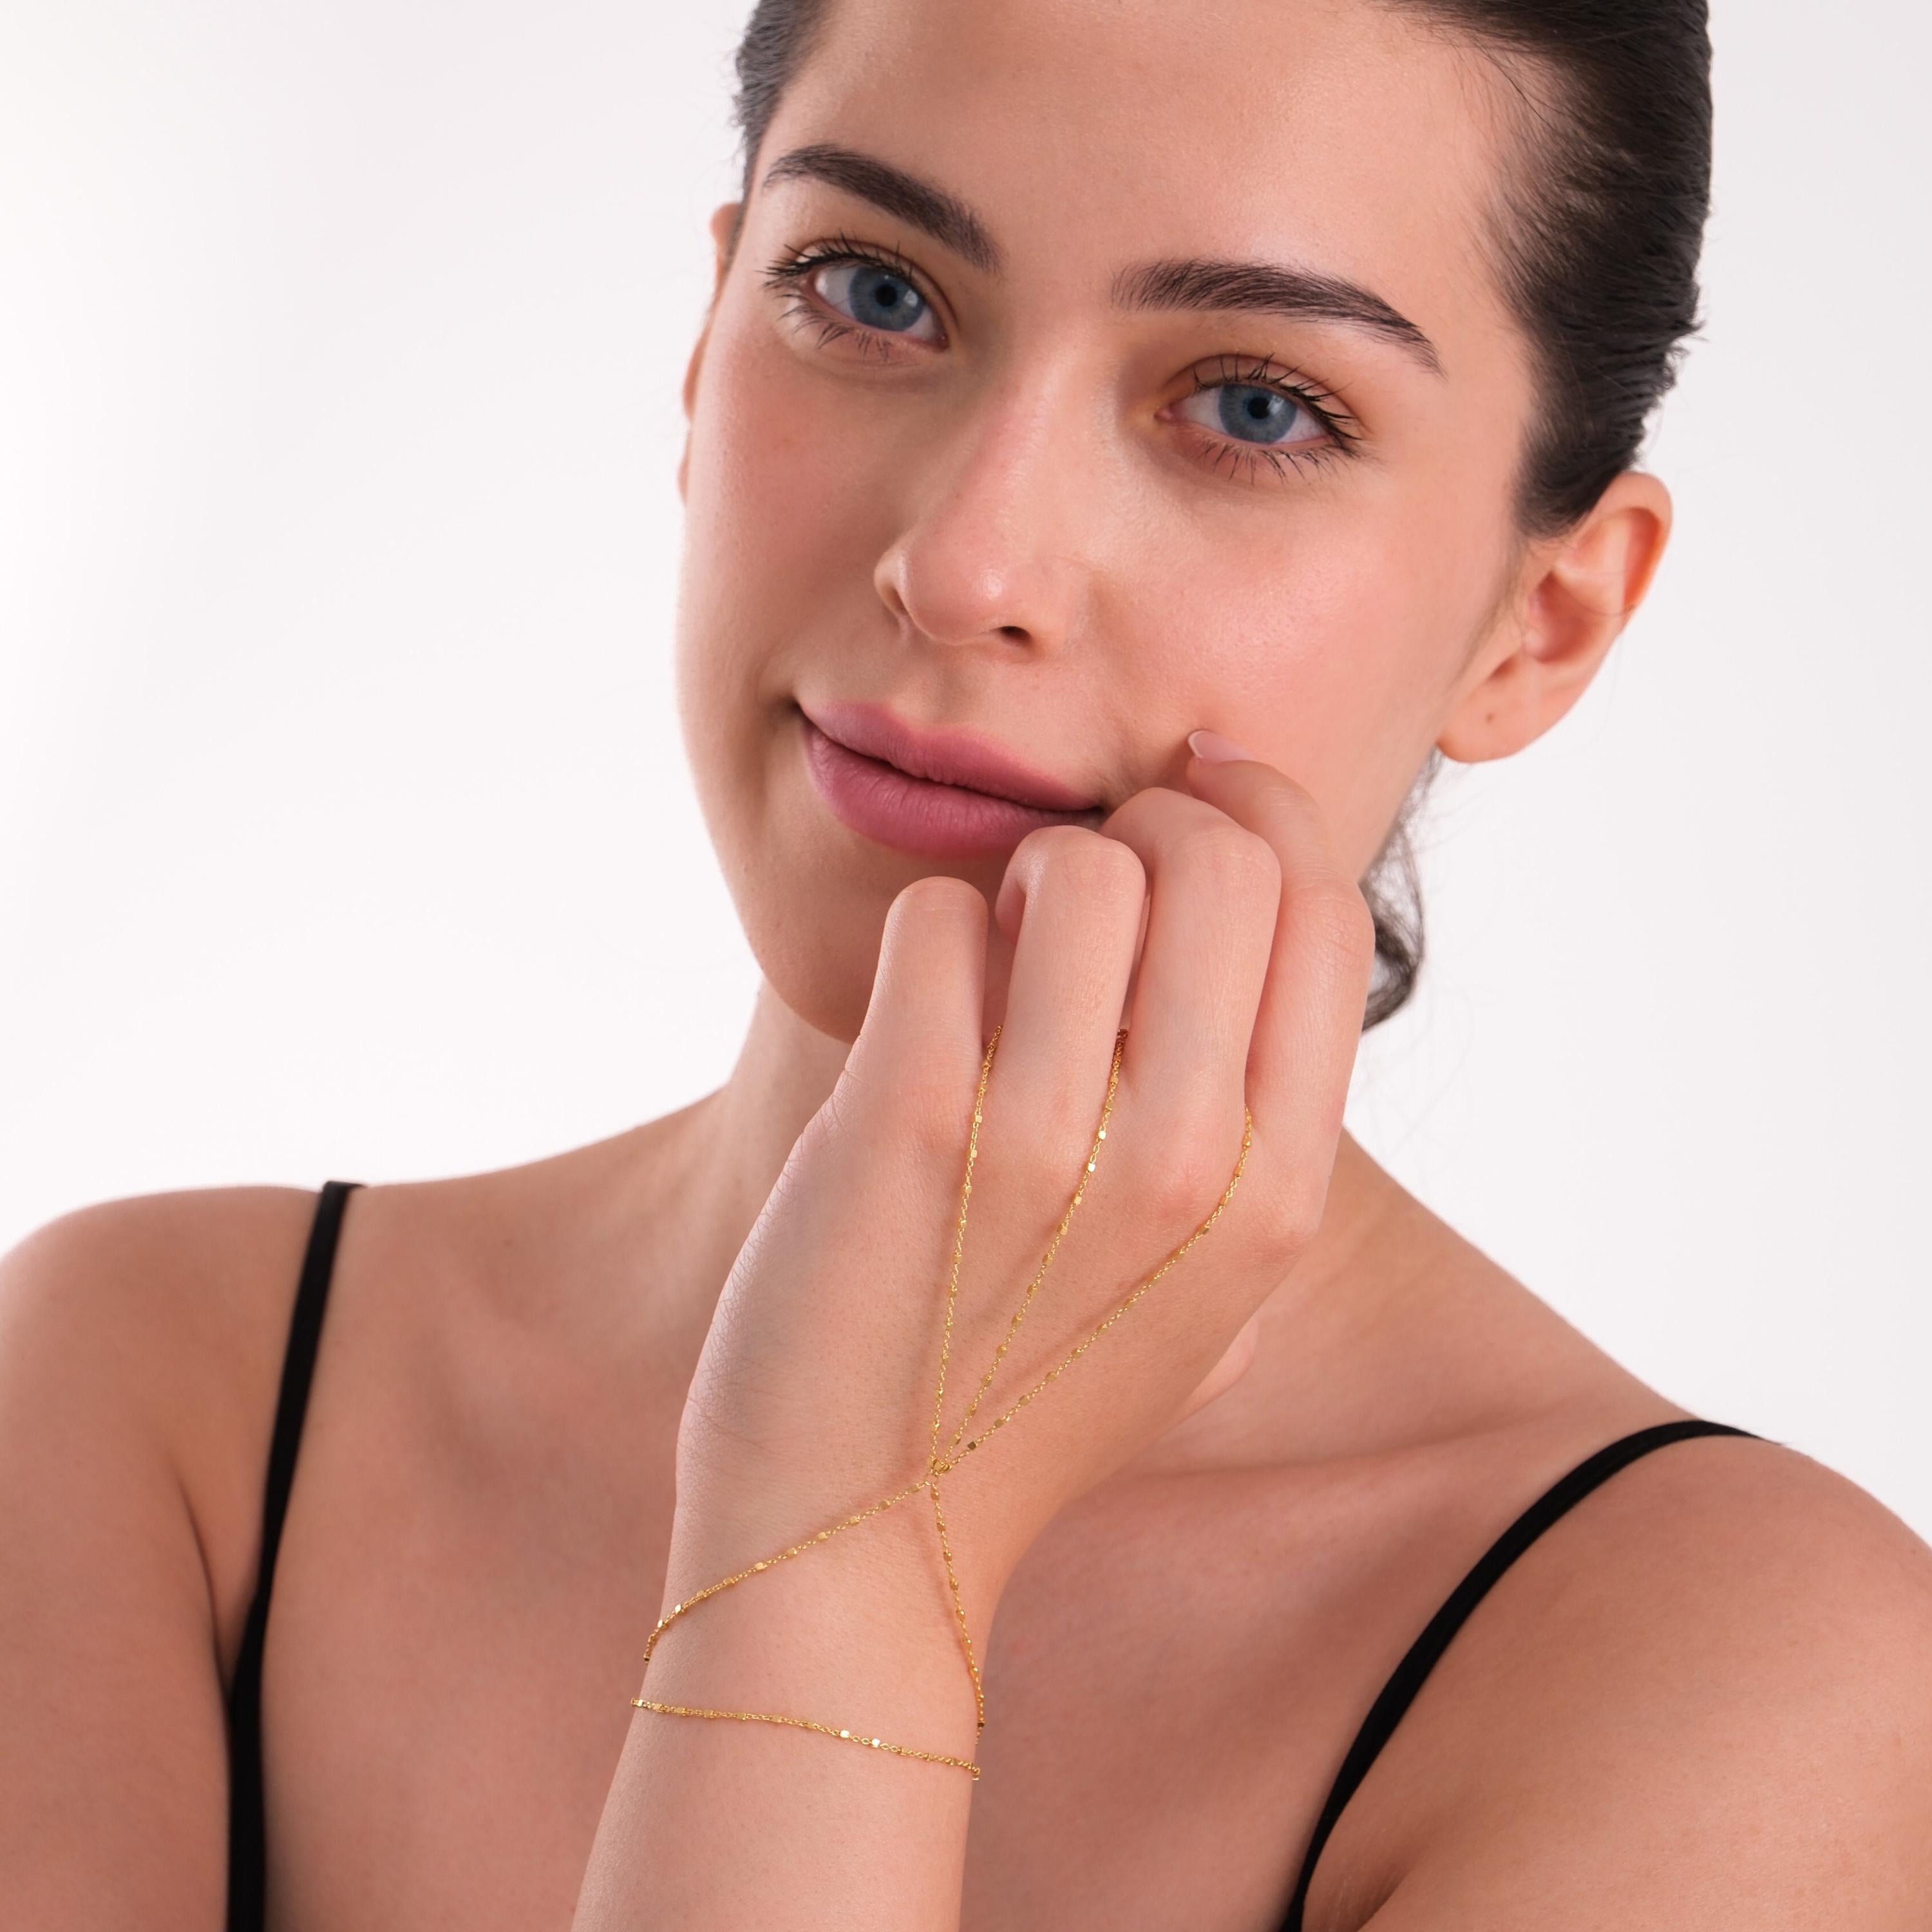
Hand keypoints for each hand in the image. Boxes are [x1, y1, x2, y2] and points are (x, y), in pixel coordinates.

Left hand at [666, 746, 1374, 1635]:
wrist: (859, 1533)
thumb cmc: (1024, 1404)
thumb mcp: (1208, 1309)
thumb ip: (1261, 1157)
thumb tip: (1262, 955)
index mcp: (1280, 1199)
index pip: (1331, 916)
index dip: (1267, 822)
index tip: (1198, 807)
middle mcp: (1190, 1168)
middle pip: (1227, 861)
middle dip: (1149, 824)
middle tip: (1079, 887)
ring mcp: (1049, 1146)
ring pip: (1083, 867)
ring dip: (1025, 875)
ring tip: (992, 953)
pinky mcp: (906, 1124)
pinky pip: (937, 918)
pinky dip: (924, 929)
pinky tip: (917, 1004)